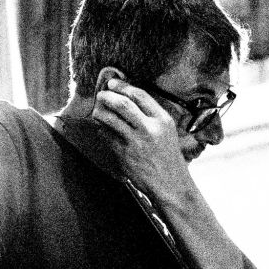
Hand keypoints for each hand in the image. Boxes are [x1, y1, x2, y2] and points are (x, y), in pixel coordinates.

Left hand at [91, 79, 190, 195]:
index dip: (123, 86)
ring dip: (100, 112)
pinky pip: (108, 136)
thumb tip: (126, 99)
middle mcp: (149, 129)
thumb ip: (151, 116)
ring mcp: (136, 142)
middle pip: (122, 104)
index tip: (112, 83)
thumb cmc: (168, 158)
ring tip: (97, 110)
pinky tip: (103, 128)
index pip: (139, 95)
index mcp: (162, 120)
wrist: (171, 185)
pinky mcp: (124, 155)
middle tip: (101, 94)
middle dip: (107, 96)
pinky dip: (102, 130)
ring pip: (110, 119)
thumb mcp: (167, 132)